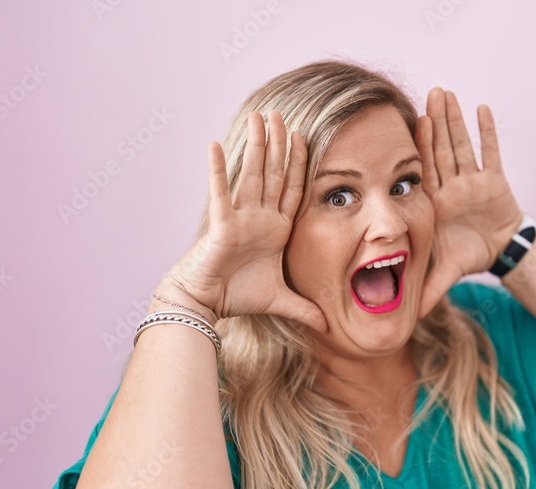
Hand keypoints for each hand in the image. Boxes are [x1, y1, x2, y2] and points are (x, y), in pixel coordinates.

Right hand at [165, 109, 327, 332]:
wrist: (207, 303)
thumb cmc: (238, 296)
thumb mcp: (281, 300)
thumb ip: (305, 309)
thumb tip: (329, 327)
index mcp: (275, 228)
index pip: (291, 189)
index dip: (299, 164)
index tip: (305, 137)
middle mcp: (259, 217)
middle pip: (272, 172)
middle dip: (278, 143)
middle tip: (280, 112)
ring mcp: (240, 217)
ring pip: (251, 174)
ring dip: (255, 145)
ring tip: (258, 116)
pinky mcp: (221, 225)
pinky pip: (221, 193)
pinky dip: (217, 170)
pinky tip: (213, 144)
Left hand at [414, 87, 523, 318]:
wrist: (498, 252)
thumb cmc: (467, 255)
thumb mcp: (445, 272)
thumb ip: (427, 289)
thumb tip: (408, 318)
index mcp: (435, 203)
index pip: (424, 172)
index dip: (419, 148)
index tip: (409, 123)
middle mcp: (451, 186)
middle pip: (441, 150)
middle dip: (436, 122)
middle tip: (428, 93)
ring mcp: (472, 181)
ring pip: (462, 146)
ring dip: (456, 120)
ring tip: (447, 93)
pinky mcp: (495, 181)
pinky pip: (491, 154)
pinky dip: (487, 133)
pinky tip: (483, 109)